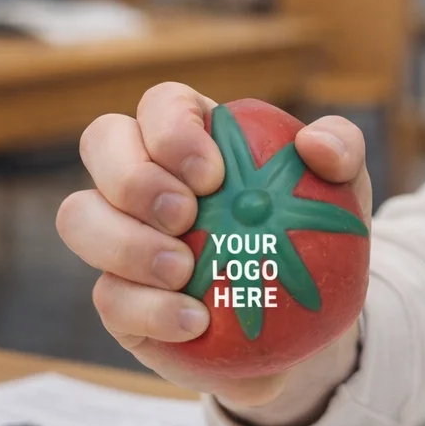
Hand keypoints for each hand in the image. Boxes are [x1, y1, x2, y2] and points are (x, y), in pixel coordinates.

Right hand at [57, 82, 372, 423]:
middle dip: (133, 176)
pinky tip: (194, 321)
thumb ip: (341, 149)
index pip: (161, 104)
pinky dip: (148, 310)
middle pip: (101, 142)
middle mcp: (144, 174)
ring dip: (124, 242)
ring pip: (79, 217)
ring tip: (182, 271)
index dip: (172, 129)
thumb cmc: (318, 228)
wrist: (308, 313)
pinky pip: (108, 297)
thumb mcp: (345, 185)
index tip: (213, 174)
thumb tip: (314, 145)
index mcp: (192, 132)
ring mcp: (121, 234)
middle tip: (186, 216)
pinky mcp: (121, 297)